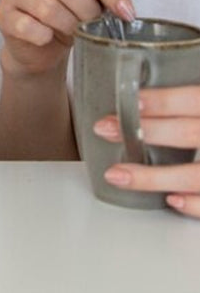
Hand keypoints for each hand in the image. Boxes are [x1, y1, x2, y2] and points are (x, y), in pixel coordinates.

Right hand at [0, 0, 135, 76]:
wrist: (37, 45)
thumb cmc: (66, 14)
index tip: (127, 12)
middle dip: (88, 10)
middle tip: (98, 27)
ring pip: (47, 7)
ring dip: (69, 26)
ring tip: (76, 34)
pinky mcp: (1, 14)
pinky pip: (27, 26)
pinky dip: (45, 36)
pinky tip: (49, 38)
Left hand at [94, 86, 199, 217]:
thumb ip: (188, 103)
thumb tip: (141, 88)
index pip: (194, 99)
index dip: (162, 101)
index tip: (129, 102)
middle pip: (189, 134)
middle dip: (146, 132)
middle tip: (103, 128)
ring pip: (195, 175)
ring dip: (152, 176)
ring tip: (116, 175)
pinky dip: (193, 204)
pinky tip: (170, 200)